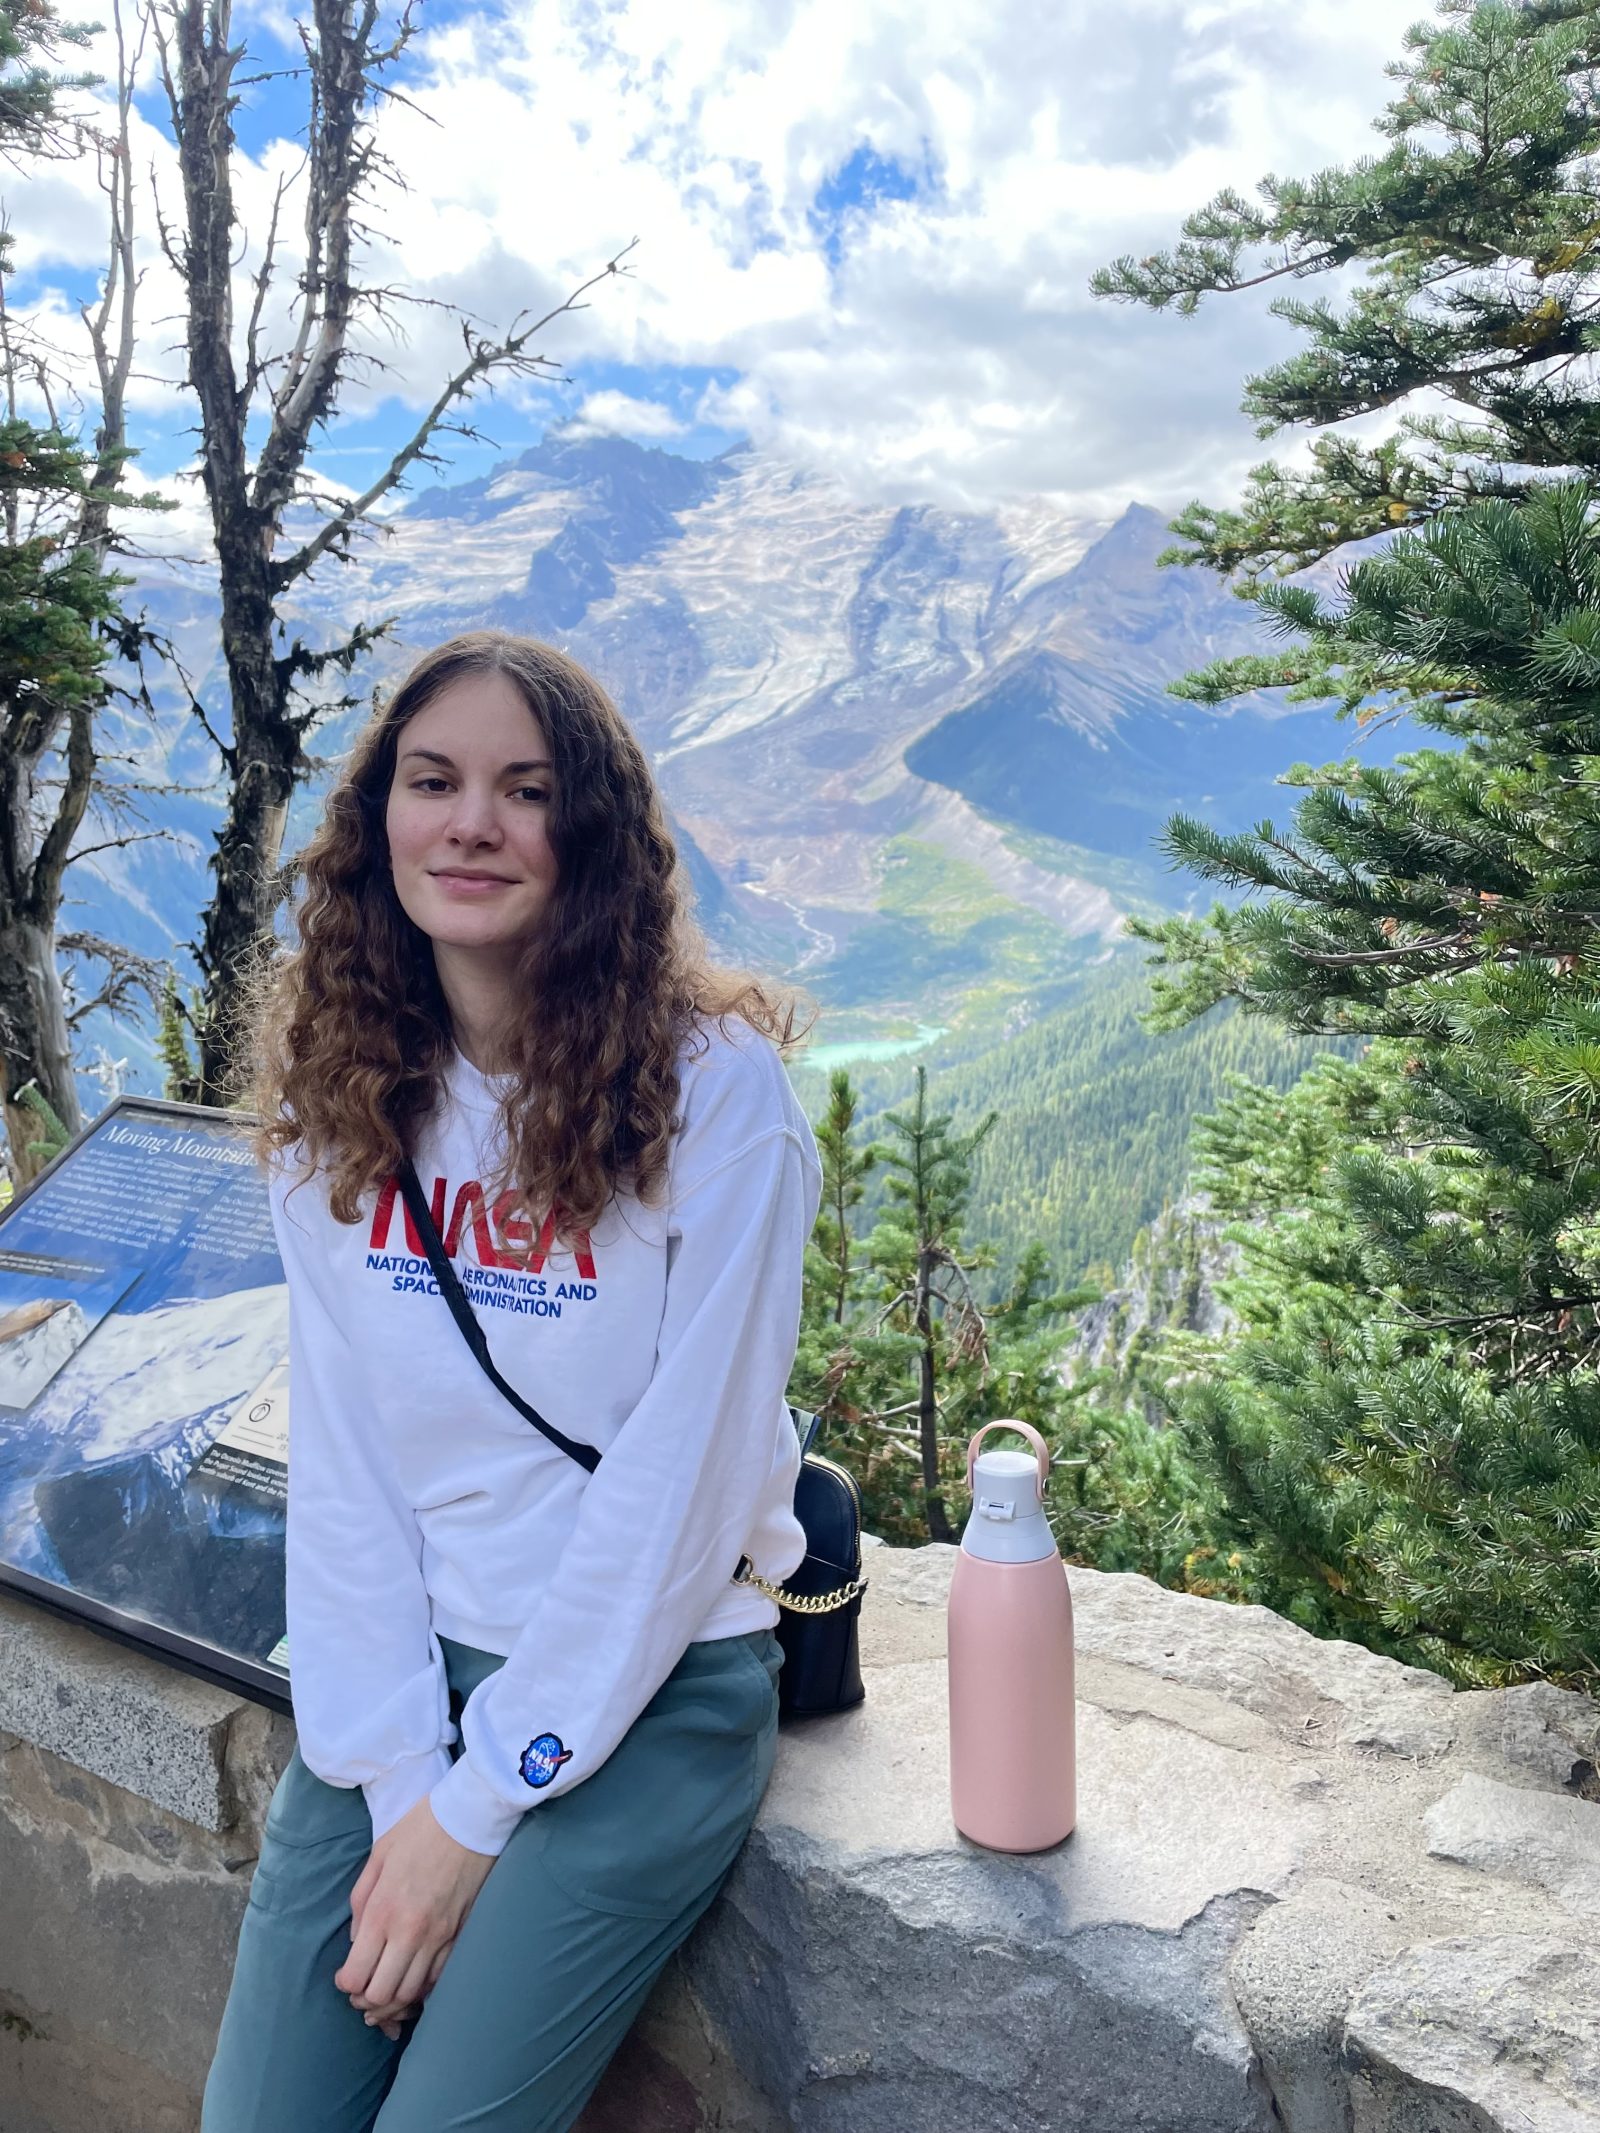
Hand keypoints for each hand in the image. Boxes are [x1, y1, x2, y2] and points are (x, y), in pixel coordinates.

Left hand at [335, 1796, 495, 2035]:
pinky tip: (414, 1976)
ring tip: (386, 1988)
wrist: (472, 1815)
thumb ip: (360, 1901)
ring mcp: (440, 1937)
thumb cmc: (421, 1828)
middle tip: (363, 1988)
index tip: (346, 1975)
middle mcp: (410, 1932)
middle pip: (381, 1995)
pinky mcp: (461, 1935)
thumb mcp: (379, 1856)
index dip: (346, 1984)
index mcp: (383, 1910)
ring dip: (394, 1999)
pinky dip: (423, 1987)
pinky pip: (439, 1979)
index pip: (356, 1976)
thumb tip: (357, 1940)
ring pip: (411, 1994)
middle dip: (366, 2000)